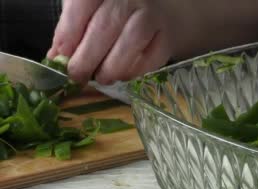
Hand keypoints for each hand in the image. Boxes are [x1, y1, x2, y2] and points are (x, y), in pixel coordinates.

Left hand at [47, 0, 173, 84]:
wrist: (160, 12)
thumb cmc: (117, 11)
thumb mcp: (89, 11)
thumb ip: (72, 29)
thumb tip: (56, 58)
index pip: (82, 5)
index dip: (69, 33)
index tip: (60, 57)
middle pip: (104, 27)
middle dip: (86, 58)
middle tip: (77, 76)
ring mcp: (151, 15)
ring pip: (130, 43)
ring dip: (111, 67)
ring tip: (101, 79)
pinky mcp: (168, 37)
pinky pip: (151, 58)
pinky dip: (134, 71)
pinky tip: (123, 76)